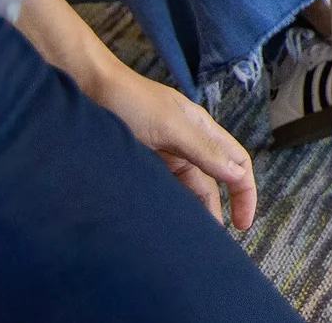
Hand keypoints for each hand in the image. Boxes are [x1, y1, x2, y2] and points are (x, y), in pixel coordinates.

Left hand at [87, 58, 259, 228]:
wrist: (86, 89)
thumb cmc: (129, 101)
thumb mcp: (170, 126)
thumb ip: (203, 150)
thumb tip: (236, 173)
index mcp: (201, 129)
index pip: (236, 162)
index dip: (245, 191)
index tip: (244, 222)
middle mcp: (187, 143)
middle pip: (213, 180)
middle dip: (218, 208)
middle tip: (214, 241)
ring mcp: (164, 154)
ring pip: (187, 188)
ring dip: (192, 210)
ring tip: (188, 238)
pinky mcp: (142, 163)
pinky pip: (163, 188)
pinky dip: (169, 204)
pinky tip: (164, 221)